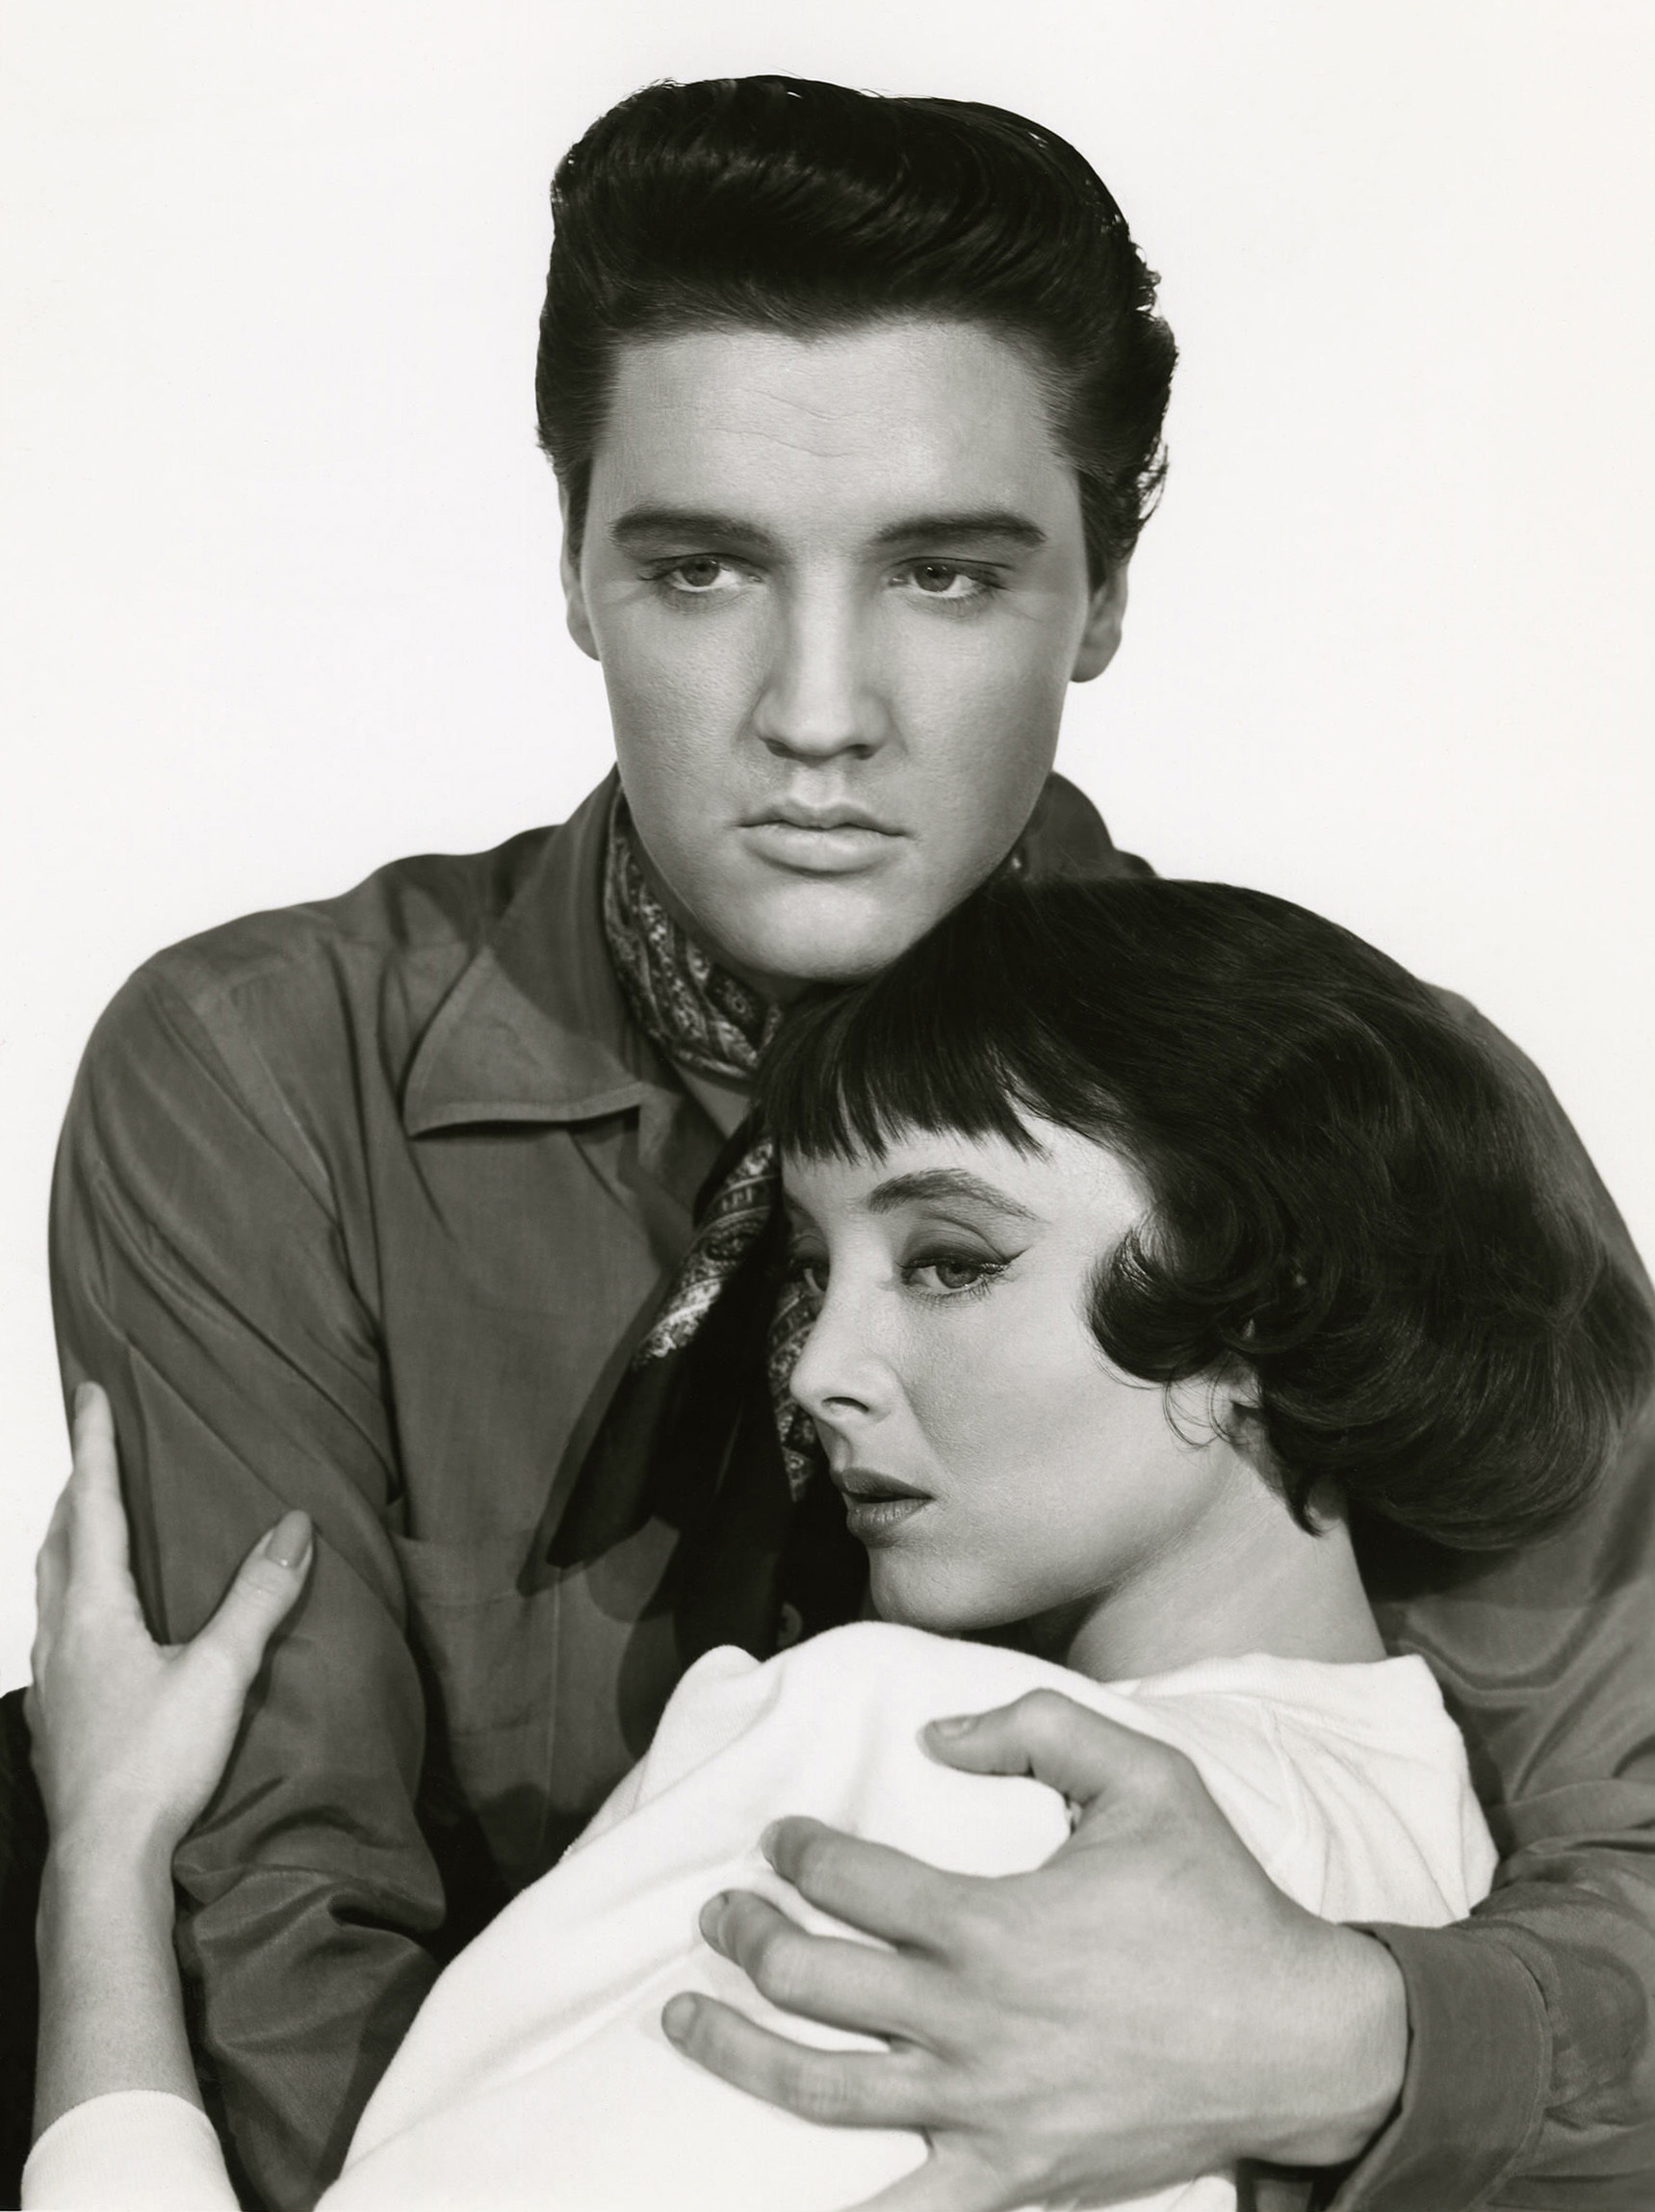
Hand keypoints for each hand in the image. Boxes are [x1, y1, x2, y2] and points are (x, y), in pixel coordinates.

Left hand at [26, 1383, 313, 1874]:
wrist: (102, 1859)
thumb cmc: (154, 1764)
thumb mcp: (221, 1672)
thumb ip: (258, 1597)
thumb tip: (293, 1527)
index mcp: (93, 1608)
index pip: (93, 1504)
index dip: (95, 1445)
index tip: (89, 1392)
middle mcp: (59, 1634)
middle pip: (58, 1539)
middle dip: (78, 1487)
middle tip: (94, 1449)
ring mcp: (50, 1678)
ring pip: (48, 1585)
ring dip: (68, 1541)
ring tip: (91, 1524)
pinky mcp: (56, 1715)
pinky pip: (55, 1629)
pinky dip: (70, 1595)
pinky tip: (93, 1622)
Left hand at [663, 1688, 1407, 2211]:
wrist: (1301, 2038)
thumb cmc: (1218, 1899)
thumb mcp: (1144, 1775)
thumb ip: (1034, 1730)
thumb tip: (933, 1739)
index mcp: (992, 1923)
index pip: (850, 1881)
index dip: (798, 1853)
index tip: (780, 1840)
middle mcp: (971, 2022)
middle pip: (812, 1982)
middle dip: (747, 1939)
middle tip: (720, 1915)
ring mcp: (984, 2110)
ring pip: (822, 2091)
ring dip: (737, 2053)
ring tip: (685, 2019)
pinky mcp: (1013, 2176)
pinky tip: (772, 2207)